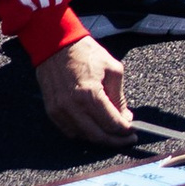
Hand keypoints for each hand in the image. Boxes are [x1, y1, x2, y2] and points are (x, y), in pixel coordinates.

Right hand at [38, 34, 131, 148]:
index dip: (125, 131)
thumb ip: (120, 97)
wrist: (57, 44)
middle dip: (115, 140)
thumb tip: (125, 117)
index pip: (111, 123)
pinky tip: (94, 127)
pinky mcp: (51, 110)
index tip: (133, 131)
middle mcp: (72, 106)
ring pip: (83, 136)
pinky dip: (83, 133)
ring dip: (99, 137)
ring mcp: (59, 110)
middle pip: (97, 136)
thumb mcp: (113, 70)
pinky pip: (69, 131)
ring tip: (112, 133)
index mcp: (90, 94)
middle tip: (126, 139)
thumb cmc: (86, 53)